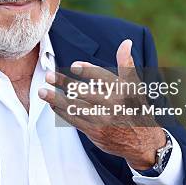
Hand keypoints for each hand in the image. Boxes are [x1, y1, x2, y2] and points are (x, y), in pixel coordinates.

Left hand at [39, 39, 165, 169]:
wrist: (143, 142)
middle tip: (49, 76)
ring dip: (56, 99)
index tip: (74, 65)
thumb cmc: (136, 108)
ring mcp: (103, 120)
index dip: (89, 70)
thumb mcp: (135, 86)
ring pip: (76, 107)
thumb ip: (126, 63)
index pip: (104, 77)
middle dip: (65, 83)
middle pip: (85, 92)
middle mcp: (113, 105)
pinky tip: (52, 104)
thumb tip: (126, 42)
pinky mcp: (95, 132)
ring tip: (42, 91)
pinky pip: (74, 120)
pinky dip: (62, 112)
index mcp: (123, 91)